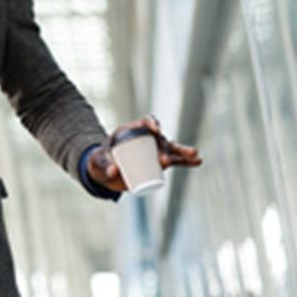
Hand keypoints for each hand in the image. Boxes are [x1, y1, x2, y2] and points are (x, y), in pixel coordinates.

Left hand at [86, 115, 201, 192]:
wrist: (105, 173)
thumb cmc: (100, 162)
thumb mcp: (98, 162)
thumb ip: (103, 165)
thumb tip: (114, 170)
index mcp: (132, 131)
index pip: (145, 123)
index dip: (151, 123)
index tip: (155, 129)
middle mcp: (147, 139)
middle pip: (160, 139)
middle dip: (166, 147)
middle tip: (165, 161)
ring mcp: (154, 151)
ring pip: (171, 150)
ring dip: (183, 152)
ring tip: (195, 155)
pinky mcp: (159, 163)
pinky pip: (176, 161)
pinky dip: (186, 162)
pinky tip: (198, 162)